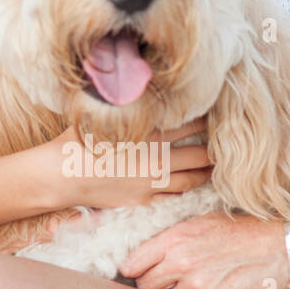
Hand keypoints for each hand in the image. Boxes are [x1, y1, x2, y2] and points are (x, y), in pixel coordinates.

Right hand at [46, 118, 212, 209]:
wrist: (61, 176)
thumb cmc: (76, 140)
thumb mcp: (102, 116)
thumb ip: (124, 106)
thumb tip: (132, 87)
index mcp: (148, 136)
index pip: (191, 125)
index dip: (207, 119)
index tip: (216, 114)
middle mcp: (156, 160)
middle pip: (200, 156)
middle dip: (216, 150)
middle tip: (228, 144)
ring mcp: (151, 184)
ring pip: (192, 179)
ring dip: (206, 172)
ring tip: (215, 166)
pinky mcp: (143, 201)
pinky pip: (173, 197)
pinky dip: (185, 189)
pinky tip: (189, 184)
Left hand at [119, 211, 287, 288]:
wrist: (278, 245)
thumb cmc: (237, 231)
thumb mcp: (198, 223)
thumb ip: (169, 239)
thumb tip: (143, 255)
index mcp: (174, 239)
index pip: (133, 264)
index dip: (132, 270)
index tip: (135, 273)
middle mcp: (182, 263)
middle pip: (146, 286)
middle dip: (155, 283)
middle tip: (172, 278)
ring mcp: (198, 286)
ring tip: (204, 279)